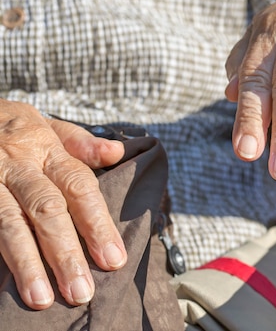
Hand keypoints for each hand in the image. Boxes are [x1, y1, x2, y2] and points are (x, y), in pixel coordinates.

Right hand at [0, 100, 125, 308]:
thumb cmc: (11, 128)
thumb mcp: (46, 124)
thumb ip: (80, 142)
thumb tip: (116, 152)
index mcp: (45, 149)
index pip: (78, 187)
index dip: (97, 224)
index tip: (114, 258)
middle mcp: (17, 166)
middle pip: (46, 210)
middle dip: (65, 253)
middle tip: (82, 290)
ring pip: (8, 225)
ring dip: (26, 265)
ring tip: (42, 299)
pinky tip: (5, 284)